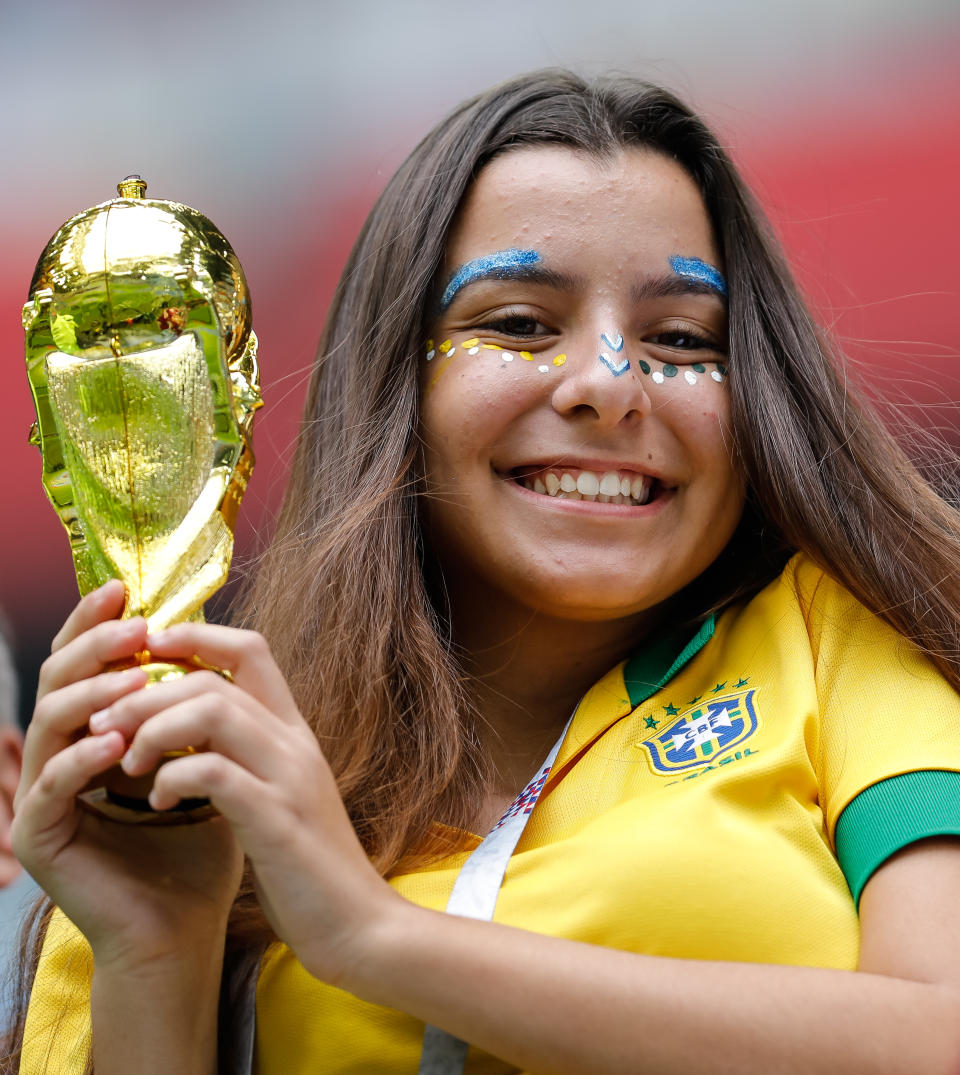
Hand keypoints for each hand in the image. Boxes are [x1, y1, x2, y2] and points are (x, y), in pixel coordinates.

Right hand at [12, 581, 242, 969]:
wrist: (188, 922)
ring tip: (131, 678)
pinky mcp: (40, 839)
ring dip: (90, 694)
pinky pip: (52, 787)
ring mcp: (44, 798)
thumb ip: (192, 703)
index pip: (84, 666)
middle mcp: (61, 757)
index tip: (126, 591)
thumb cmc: (199, 840)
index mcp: (95, 733)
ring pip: (48, 723)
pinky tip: (116, 743)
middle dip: (93, 646)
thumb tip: (205, 633)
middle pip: (58, 681)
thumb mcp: (201, 754)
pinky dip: (82, 760)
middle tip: (133, 629)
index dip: (97, 624)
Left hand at [83, 619, 403, 986]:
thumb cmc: (307, 864)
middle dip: (147, 693)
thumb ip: (246, 756)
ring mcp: (289, 777)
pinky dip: (175, 777)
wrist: (357, 926)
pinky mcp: (277, 820)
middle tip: (105, 722)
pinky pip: (214, 771)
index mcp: (292, 733)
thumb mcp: (279, 795)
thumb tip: (192, 727)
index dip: (194, 635)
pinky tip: (159, 801)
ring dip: (154, 728)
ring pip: (214, 709)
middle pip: (215, 678)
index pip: (249, 649)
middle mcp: (293, 743)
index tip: (145, 652)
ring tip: (127, 761)